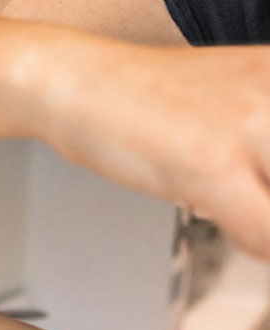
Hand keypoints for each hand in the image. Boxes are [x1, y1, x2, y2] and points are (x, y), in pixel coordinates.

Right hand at [37, 41, 269, 256]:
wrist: (79, 84)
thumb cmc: (147, 99)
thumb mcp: (237, 101)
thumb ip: (268, 138)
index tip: (265, 191)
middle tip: (254, 202)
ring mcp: (250, 125)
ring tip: (247, 210)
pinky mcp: (210, 163)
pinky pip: (267, 234)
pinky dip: (258, 246)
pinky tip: (237, 226)